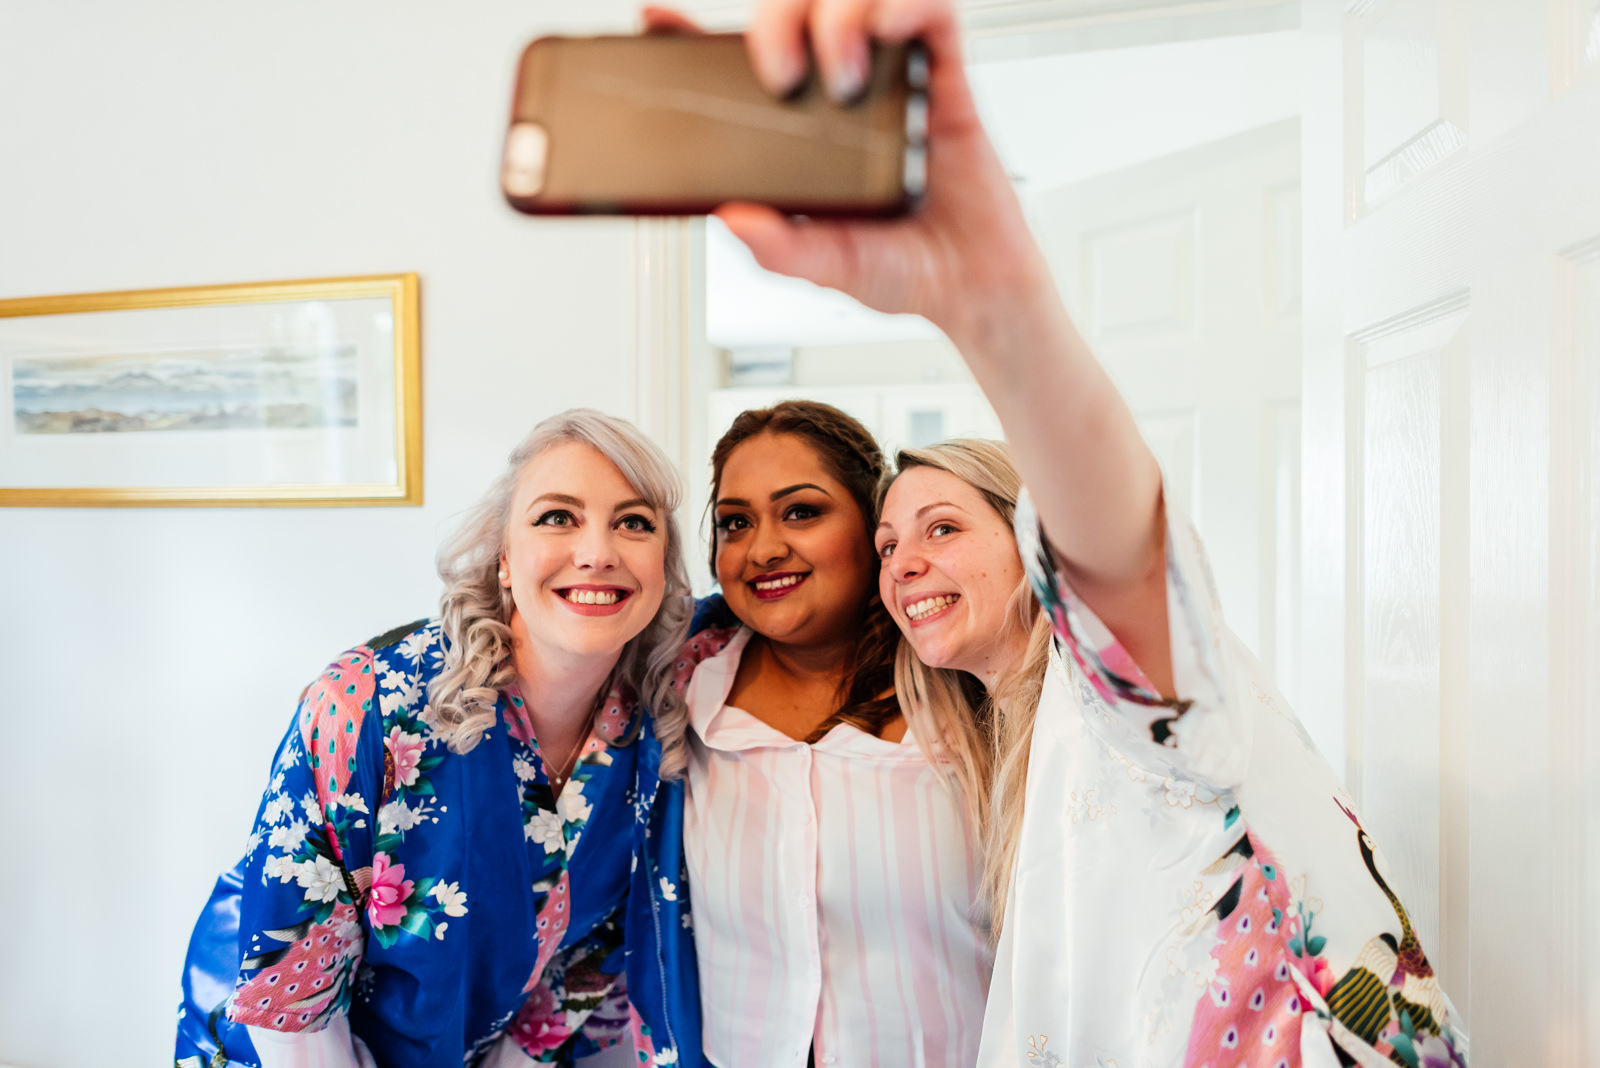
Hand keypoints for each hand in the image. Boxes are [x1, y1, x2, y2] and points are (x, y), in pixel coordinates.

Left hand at [709, 0, 1051, 344]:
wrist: (973, 286)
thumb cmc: (900, 268)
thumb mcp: (822, 267)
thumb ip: (778, 246)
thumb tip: (732, 218)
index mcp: (799, 131)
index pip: (740, 62)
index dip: (693, 34)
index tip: (657, 21)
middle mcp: (839, 93)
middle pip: (794, 9)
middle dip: (774, 22)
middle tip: (778, 77)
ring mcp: (890, 79)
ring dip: (837, 16)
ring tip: (842, 78)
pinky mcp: (941, 77)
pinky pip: (930, 9)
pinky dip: (903, 4)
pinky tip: (887, 31)